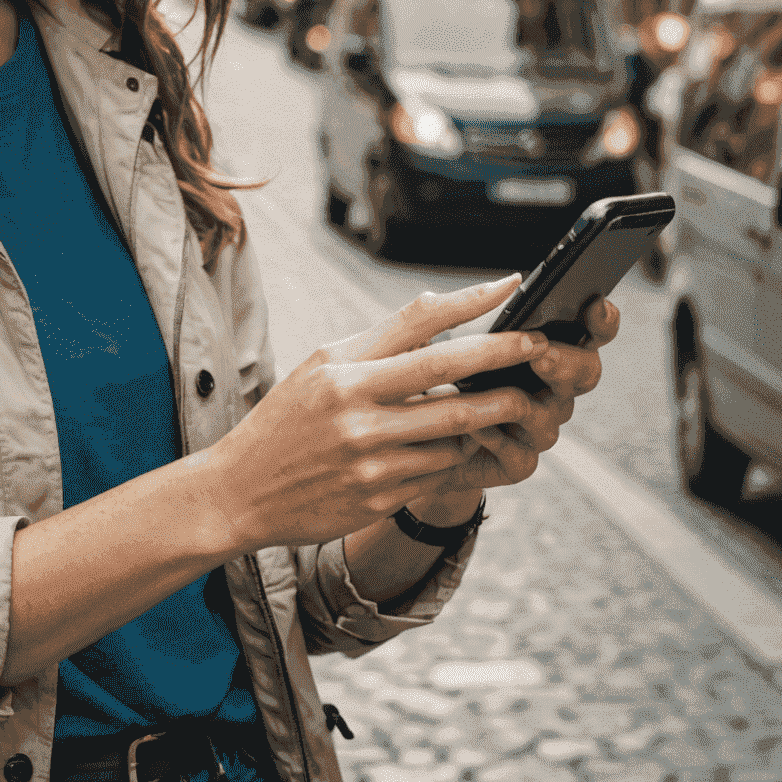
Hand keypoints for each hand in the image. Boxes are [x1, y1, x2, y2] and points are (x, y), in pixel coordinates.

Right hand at [202, 276, 547, 552]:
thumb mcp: (320, 366)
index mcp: (341, 368)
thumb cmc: (288, 419)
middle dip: (502, 357)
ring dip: (489, 415)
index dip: (469, 302)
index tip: (511, 285)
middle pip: (447, 373)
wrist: (241, 491)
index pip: (417, 323)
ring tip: (513, 402)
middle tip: (540, 346)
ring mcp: (369, 456)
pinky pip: (441, 471)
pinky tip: (470, 447)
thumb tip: (442, 309)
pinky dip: (462, 456)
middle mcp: (355, 407)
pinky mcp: (380, 495)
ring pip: (454, 429)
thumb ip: (379, 343)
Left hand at [409, 293, 621, 509]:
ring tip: (493, 388)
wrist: (408, 435)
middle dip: (567, 362)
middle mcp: (551, 388)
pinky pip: (521, 454)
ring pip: (553, 415)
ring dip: (525, 401)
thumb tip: (510, 282)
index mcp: (545, 349)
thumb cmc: (431, 373)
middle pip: (585, 374)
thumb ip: (474, 309)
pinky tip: (474, 430)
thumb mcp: (442, 332)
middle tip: (540, 353)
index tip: (596, 307)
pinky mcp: (518, 462)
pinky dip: (496, 439)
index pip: (590, 332)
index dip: (602, 321)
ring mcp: (538, 427)